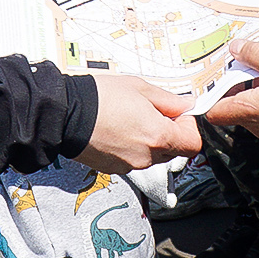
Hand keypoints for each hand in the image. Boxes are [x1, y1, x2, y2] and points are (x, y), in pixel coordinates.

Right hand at [75, 74, 200, 172]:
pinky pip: (133, 159)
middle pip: (173, 150)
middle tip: (151, 112)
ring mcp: (130, 165)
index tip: (178, 115)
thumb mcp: (140, 88)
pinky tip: (116, 131)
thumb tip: (186, 105)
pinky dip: (130, 148)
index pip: (192, 144)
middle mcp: (147, 156)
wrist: (65, 114)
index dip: (189, 128)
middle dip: (168, 133)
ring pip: (152, 155)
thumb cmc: (101, 97)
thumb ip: (168, 100)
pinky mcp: (114, 169)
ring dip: (148, 141)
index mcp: (158, 136)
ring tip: (129, 119)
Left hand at [205, 39, 258, 143]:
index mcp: (247, 110)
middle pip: (232, 104)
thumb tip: (235, 48)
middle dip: (235, 81)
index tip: (213, 73)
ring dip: (255, 84)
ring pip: (252, 105)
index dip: (209, 94)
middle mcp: (255, 124)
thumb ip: (255, 54)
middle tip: (241, 58)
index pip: (213, 111)